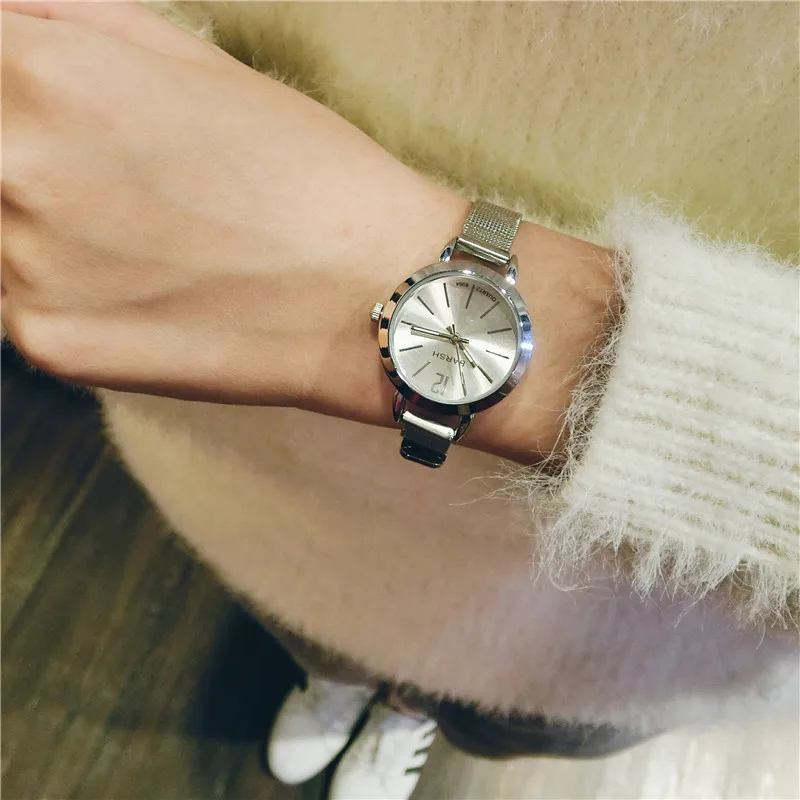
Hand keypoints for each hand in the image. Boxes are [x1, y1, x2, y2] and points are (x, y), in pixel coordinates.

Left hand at [1, 2, 615, 464]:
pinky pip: (18, 305)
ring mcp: (24, 269)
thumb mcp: (192, 56)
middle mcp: (14, 170)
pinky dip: (65, 291)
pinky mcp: (49, 345)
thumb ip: (70, 20)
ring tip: (139, 236)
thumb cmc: (305, 170)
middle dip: (29, 154)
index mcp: (44, 73)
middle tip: (115, 181)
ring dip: (38, 226)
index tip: (47, 111)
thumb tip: (13, 26)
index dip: (15, 87)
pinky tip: (141, 288)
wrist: (371, 290)